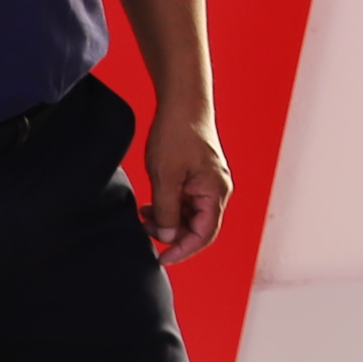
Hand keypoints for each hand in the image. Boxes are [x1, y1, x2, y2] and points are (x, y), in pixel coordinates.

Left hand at [145, 102, 232, 262]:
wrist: (183, 103)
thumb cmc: (177, 134)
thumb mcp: (165, 177)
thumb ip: (166, 211)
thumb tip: (168, 237)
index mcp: (215, 192)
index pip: (204, 234)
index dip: (183, 250)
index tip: (162, 258)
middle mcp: (217, 190)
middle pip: (199, 227)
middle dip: (173, 235)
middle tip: (146, 233)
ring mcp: (209, 183)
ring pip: (191, 215)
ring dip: (169, 221)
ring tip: (144, 218)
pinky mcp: (200, 176)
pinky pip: (187, 201)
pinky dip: (170, 207)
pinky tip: (151, 206)